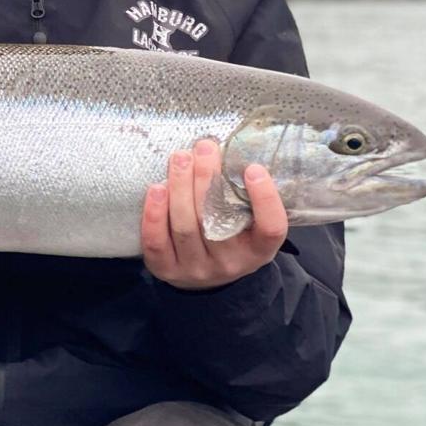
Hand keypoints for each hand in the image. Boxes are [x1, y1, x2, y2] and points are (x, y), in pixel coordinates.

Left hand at [141, 139, 287, 289]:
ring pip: (185, 227)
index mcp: (258, 250)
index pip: (271, 229)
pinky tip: (156, 188)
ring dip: (180, 187)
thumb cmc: (229, 234)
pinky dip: (155, 213)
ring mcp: (196, 269)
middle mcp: (230, 263)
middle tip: (204, 148)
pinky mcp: (166, 270)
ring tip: (180, 158)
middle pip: (217, 220)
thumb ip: (243, 194)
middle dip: (208, 178)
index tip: (253, 168)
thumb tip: (227, 149)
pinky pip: (157, 242)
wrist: (203, 277)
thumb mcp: (248, 222)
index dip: (265, 199)